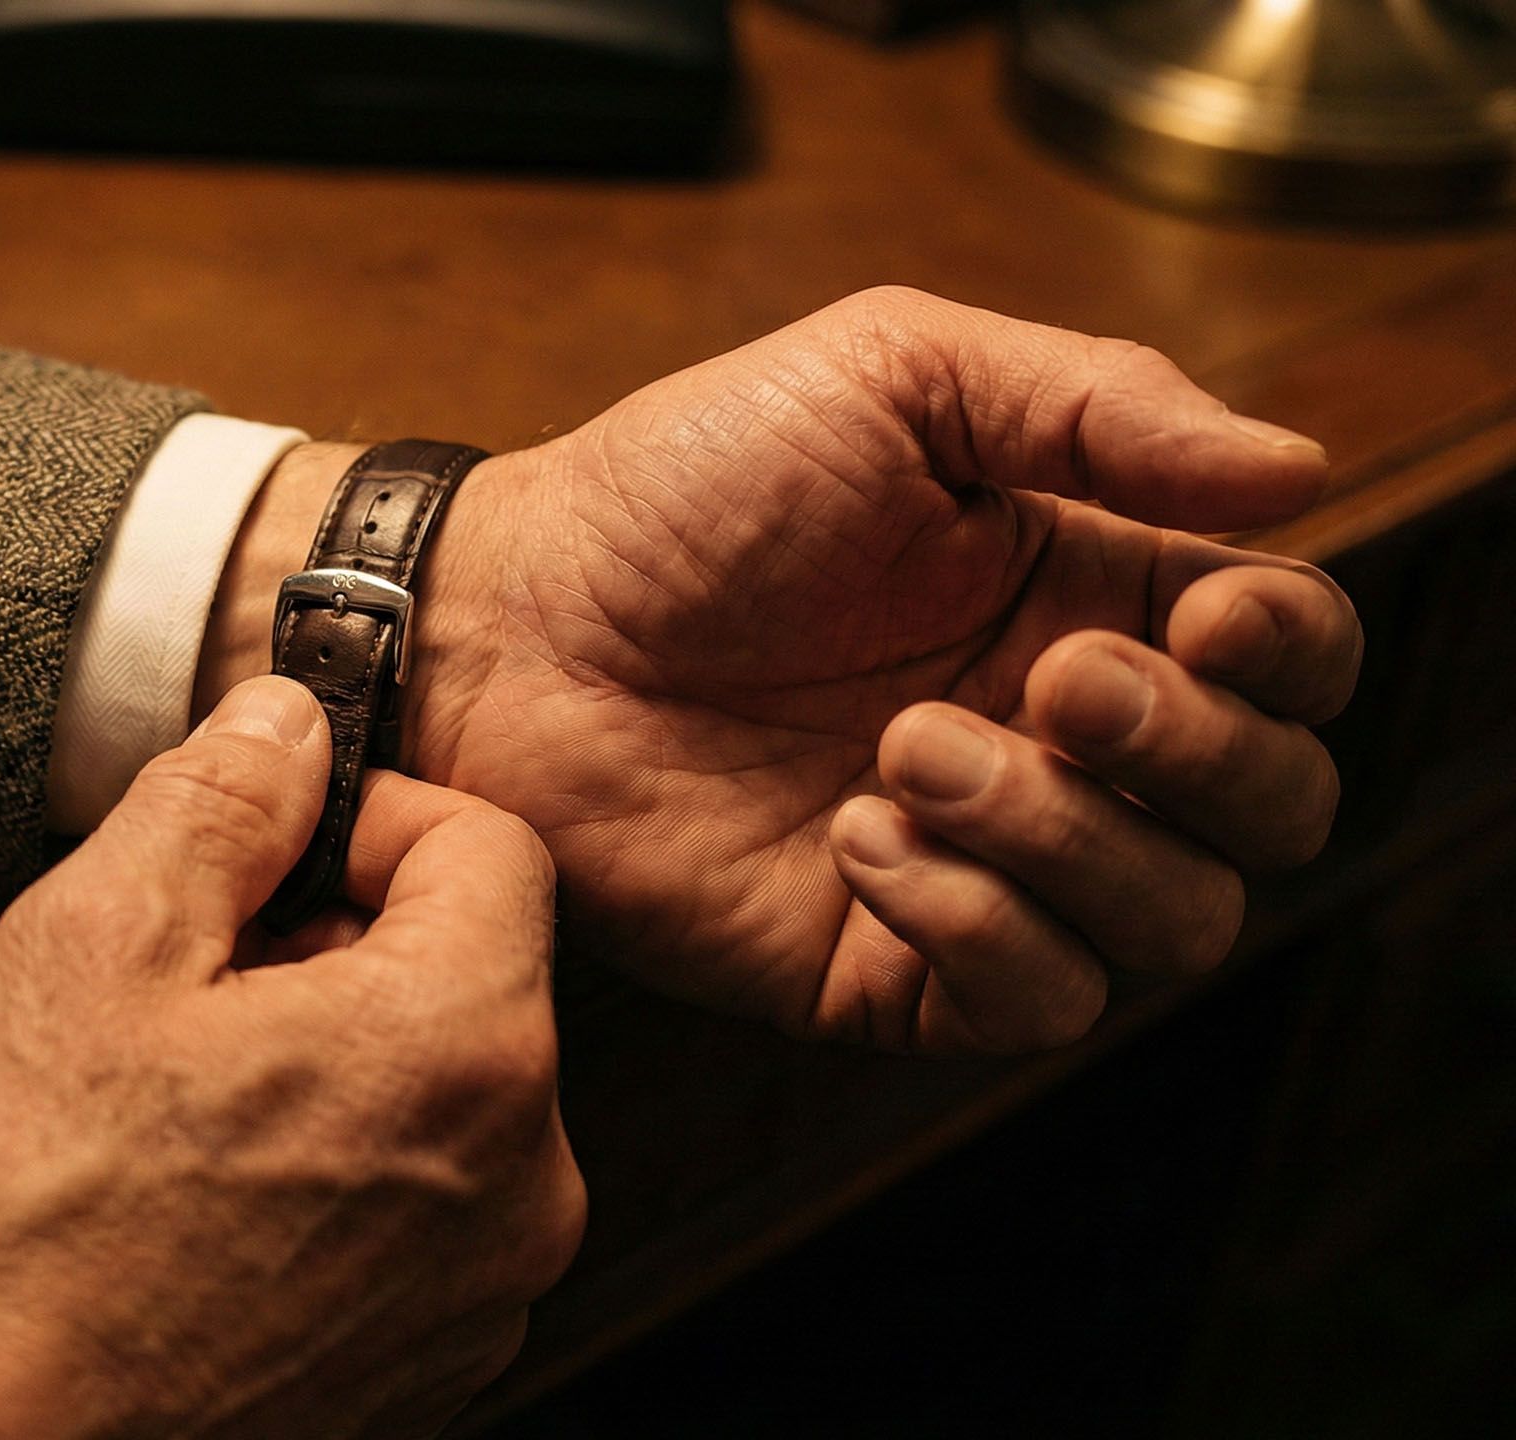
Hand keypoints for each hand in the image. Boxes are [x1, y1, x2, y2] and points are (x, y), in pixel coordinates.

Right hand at [0, 676, 584, 1439]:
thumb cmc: (26, 1224)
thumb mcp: (95, 945)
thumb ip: (220, 801)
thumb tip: (287, 725)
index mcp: (465, 1050)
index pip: (492, 848)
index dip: (370, 817)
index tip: (270, 846)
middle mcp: (523, 1181)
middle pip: (472, 976)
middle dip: (341, 943)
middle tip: (193, 979)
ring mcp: (485, 1291)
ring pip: (442, 1094)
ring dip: (334, 1058)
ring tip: (183, 1099)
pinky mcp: (435, 1367)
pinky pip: (421, 1208)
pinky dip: (339, 1170)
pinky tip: (206, 1193)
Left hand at [202, 288, 1361, 1053]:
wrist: (509, 619)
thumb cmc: (684, 486)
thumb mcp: (893, 373)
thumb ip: (1098, 400)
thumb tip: (1297, 471)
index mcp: (1087, 591)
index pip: (1293, 659)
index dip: (1291, 653)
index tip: (1209, 616)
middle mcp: (1057, 740)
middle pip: (1269, 806)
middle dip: (1196, 754)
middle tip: (1052, 685)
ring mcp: (979, 861)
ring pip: (1171, 920)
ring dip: (1069, 837)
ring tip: (907, 751)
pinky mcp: (883, 966)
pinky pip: (1029, 1004)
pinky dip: (980, 929)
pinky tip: (858, 839)